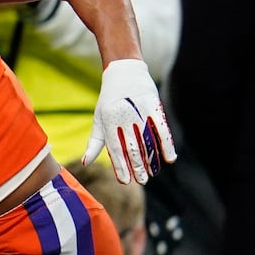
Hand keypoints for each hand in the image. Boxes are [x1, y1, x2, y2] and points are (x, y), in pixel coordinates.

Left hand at [82, 58, 177, 184]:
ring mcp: (139, 113)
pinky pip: (162, 128)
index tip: (125, 181)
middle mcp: (123, 118)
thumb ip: (94, 142)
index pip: (114, 149)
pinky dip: (167, 144)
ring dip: (151, 159)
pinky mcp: (153, 107)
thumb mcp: (98, 119)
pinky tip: (169, 158)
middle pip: (132, 148)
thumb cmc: (109, 100)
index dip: (120, 166)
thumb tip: (85, 163)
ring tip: (153, 173)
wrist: (124, 72)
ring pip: (147, 141)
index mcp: (109, 122)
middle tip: (142, 181)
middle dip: (136, 167)